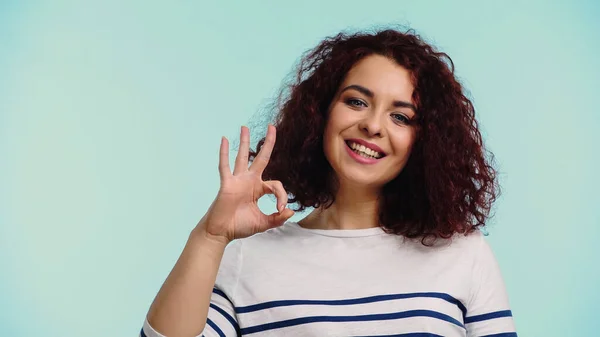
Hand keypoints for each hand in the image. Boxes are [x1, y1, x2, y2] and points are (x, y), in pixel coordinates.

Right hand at [197, 125, 293, 243]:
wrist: (222, 232)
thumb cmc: (239, 226)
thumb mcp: (263, 223)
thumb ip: (277, 219)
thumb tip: (291, 212)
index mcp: (258, 189)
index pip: (276, 184)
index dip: (282, 195)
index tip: (281, 209)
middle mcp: (249, 181)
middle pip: (262, 158)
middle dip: (268, 143)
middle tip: (272, 127)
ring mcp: (237, 180)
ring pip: (242, 157)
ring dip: (244, 141)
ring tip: (245, 127)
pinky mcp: (227, 184)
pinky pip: (225, 166)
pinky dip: (224, 153)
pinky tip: (224, 139)